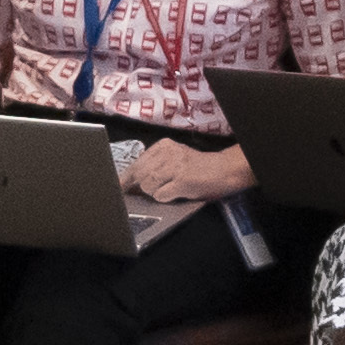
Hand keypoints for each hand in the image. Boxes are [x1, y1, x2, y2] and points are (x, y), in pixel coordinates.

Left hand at [113, 138, 230, 219]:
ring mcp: (175, 167)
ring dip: (155, 192)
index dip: (126, 177)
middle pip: (139, 175)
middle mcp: (168, 153)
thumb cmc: (199, 167)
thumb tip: (129, 182)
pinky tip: (176, 192)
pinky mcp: (182, 181)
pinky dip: (165, 198)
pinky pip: (161, 195)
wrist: (226, 170)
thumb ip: (154, 166)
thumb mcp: (175, 159)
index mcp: (163, 146)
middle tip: (146, 191)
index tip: (118, 186)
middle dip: (140, 187)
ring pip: (148, 185)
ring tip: (170, 188)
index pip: (136, 163)